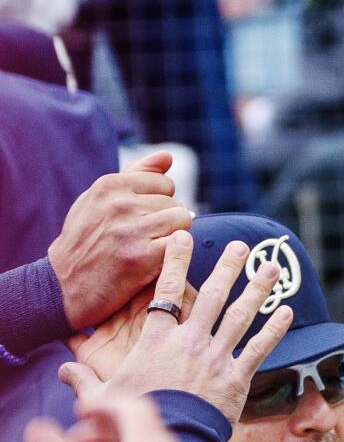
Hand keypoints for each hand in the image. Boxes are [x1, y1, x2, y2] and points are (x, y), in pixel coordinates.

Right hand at [50, 150, 193, 331]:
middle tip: (146, 239)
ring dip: (174, 237)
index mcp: (109, 185)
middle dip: (168, 221)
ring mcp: (131, 230)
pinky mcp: (142, 257)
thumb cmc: (86, 240)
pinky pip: (181, 245)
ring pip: (183, 221)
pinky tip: (156, 262)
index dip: (160, 203)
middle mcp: (120, 203)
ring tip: (152, 248)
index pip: (164, 183)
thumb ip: (136, 175)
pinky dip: (175, 255)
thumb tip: (167, 156)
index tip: (144, 220)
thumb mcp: (100, 200)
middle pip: (175, 203)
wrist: (63, 285)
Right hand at [60, 230, 294, 422]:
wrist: (172, 441)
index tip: (182, 237)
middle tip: (239, 245)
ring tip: (271, 268)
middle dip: (227, 268)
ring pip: (240, 316)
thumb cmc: (137, 418)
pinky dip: (274, 329)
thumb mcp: (104, 397)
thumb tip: (62, 370)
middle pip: (211, 296)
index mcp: (157, 340)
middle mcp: (189, 342)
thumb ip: (83, 379)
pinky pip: (259, 349)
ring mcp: (216, 358)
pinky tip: (287, 311)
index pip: (165, 292)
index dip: (173, 262)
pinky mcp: (236, 379)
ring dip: (257, 289)